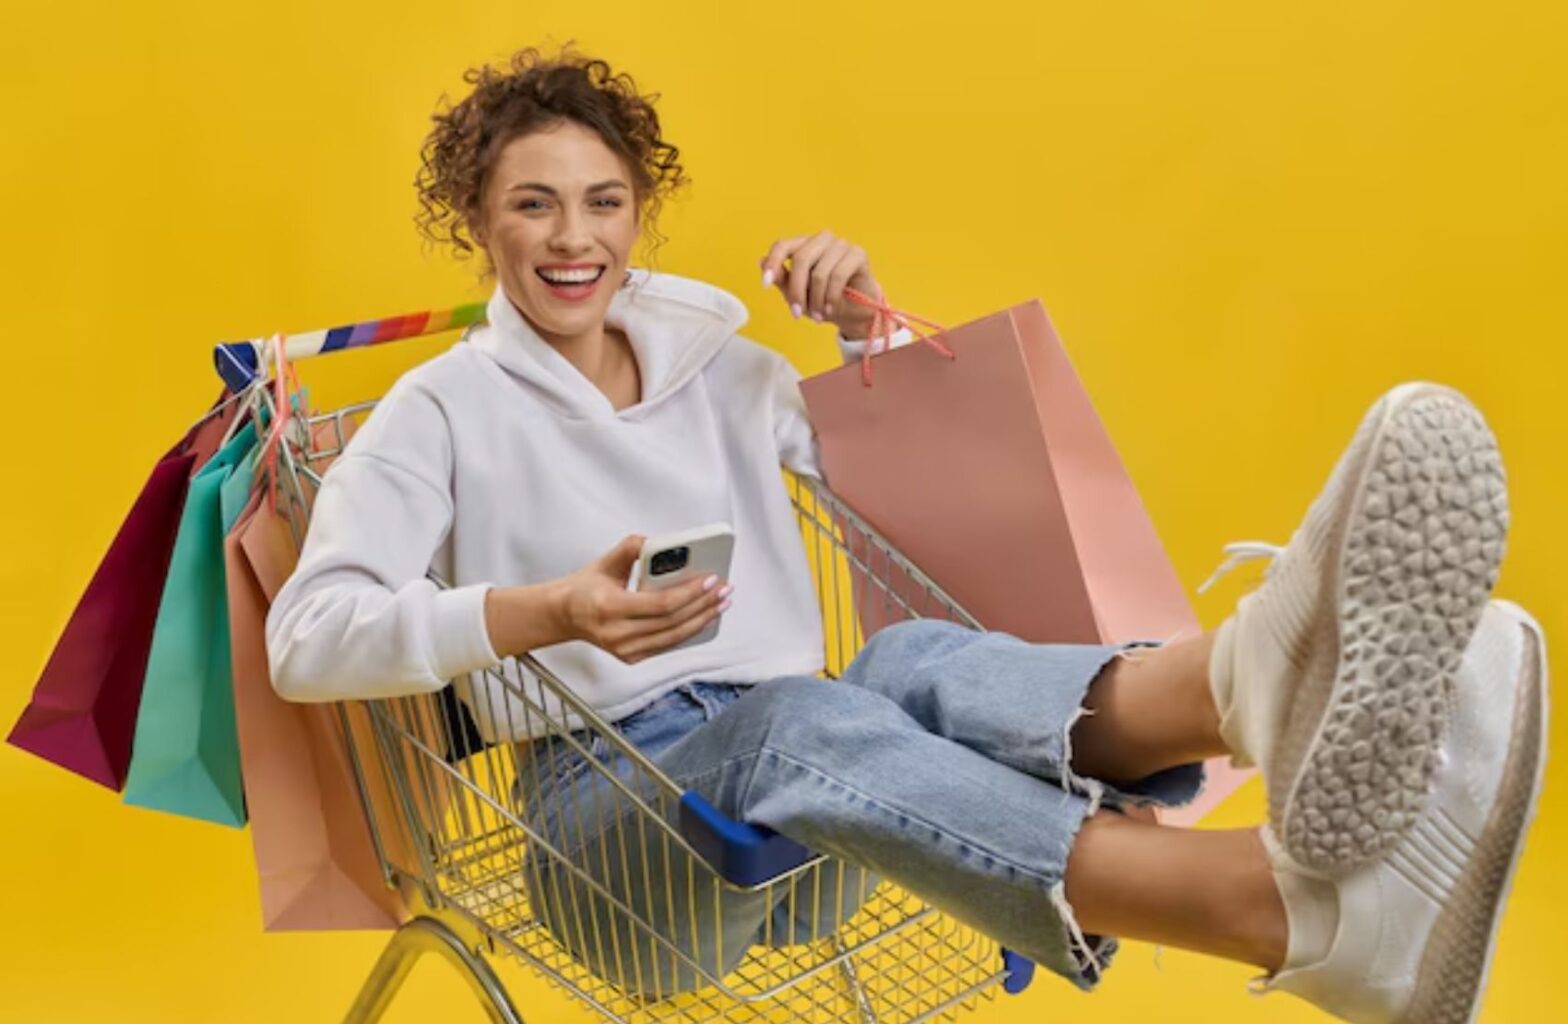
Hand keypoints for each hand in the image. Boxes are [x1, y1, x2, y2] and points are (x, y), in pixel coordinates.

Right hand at [559, 535, 731, 663]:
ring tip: (721, 603)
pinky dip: (689, 631)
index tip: (710, 579)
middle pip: (672, 622)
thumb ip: (633, 547)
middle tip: (724, 589)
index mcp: (608, 607)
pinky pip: (667, 645)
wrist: (564, 615)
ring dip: (703, 619)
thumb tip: (664, 543)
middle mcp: (617, 634)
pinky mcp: (631, 657)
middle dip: (704, 605)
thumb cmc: (585, 587)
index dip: (690, 593)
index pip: (660, 604)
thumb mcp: (606, 561)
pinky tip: (704, 617)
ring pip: (674, 637)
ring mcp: (624, 650)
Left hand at [760, 230, 882, 340]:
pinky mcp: (858, 254)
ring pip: (820, 271)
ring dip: (816, 299)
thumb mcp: (797, 293)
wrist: (853, 313)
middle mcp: (822, 240)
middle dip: (797, 290)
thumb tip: (761, 262)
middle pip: (801, 259)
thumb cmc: (824, 300)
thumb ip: (782, 278)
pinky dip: (830, 297)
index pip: (783, 245)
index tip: (765, 284)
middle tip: (796, 312)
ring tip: (817, 315)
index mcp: (804, 245)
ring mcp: (841, 245)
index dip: (773, 263)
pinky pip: (838, 275)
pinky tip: (829, 309)